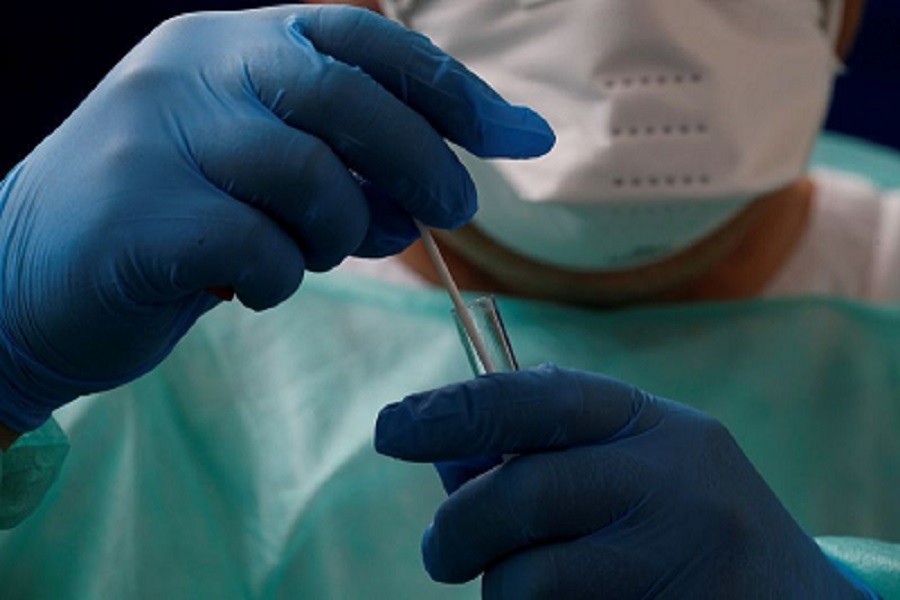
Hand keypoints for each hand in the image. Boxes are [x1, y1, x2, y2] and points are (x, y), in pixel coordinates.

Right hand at [0, 6, 553, 432]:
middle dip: (418, 160)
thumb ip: (344, 164)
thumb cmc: (169, 219)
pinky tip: (249, 287)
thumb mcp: (259, 169)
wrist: (28, 275)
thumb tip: (446, 184)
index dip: (443, 85)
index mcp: (227, 43)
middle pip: (344, 96)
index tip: (513, 136)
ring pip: (308, 179)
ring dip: (336, 233)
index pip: (357, 37)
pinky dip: (278, 280)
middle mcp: (190, 69)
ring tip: (308, 254)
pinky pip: (259, 250)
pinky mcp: (138, 217)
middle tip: (453, 212)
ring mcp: (156, 137)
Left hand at [375, 365, 873, 598]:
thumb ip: (551, 451)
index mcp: (652, 425)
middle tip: (440, 551)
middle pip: (519, 495)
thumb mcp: (636, 462)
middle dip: (457, 529)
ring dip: (502, 591)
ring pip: (526, 582)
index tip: (391, 428)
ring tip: (530, 588)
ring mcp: (672, 562)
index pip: (536, 401)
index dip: (454, 410)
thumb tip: (444, 456)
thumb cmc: (685, 522)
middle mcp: (669, 483)